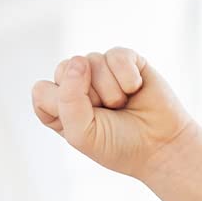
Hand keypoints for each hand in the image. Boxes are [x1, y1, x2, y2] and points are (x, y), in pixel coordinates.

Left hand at [31, 48, 195, 179]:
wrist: (159, 144)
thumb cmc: (117, 145)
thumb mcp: (82, 133)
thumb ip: (69, 100)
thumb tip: (78, 59)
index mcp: (58, 108)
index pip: (41, 91)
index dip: (61, 105)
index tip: (83, 123)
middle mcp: (76, 86)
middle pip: (63, 70)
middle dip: (88, 96)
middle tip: (106, 114)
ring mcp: (99, 71)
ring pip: (91, 61)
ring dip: (110, 91)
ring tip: (122, 105)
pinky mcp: (124, 59)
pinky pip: (116, 55)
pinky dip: (127, 77)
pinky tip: (136, 89)